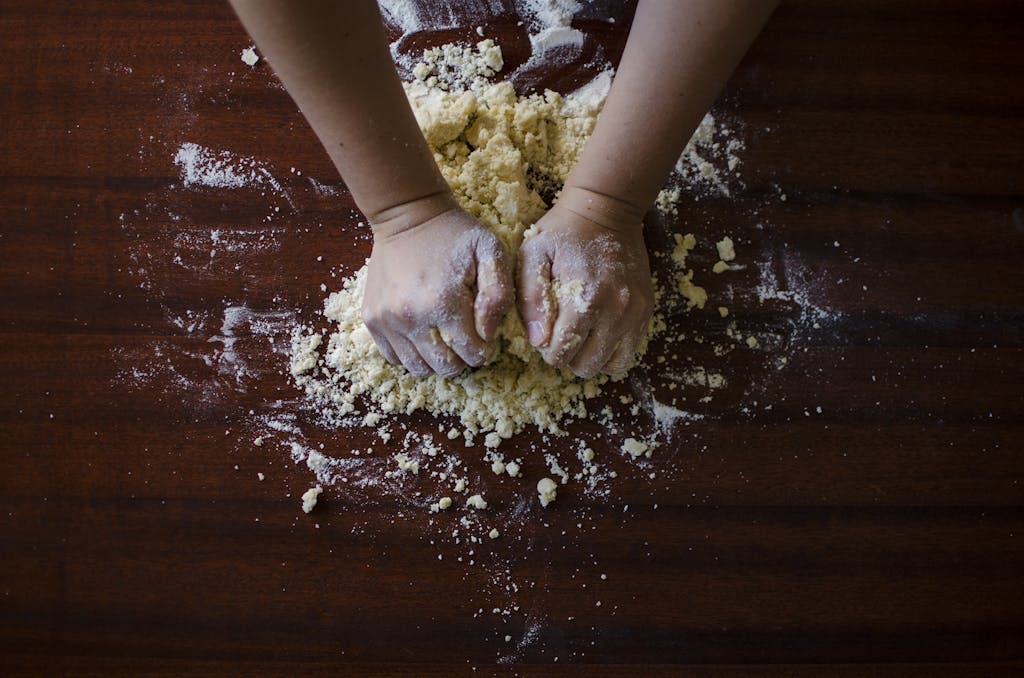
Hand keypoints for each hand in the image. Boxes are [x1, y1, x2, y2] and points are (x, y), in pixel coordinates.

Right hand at [362, 206, 513, 377]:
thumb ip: (499, 294)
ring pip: (418, 368)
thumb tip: (488, 334)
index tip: (485, 336)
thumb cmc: (454, 233)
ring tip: (445, 341)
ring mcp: (387, 320)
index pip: (472, 353)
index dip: (484, 350)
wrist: (407, 215)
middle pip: (445, 367)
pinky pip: (393, 357)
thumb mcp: (490, 252)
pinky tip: (423, 337)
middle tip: (466, 340)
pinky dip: (411, 355)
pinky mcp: (372, 319)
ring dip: (437, 362)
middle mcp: (410, 317)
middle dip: (462, 360)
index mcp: (443, 303)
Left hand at [517, 188, 653, 378]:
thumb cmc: (563, 232)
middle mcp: (616, 311)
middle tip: (561, 334)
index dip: (547, 350)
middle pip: (587, 365)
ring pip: (612, 365)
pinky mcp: (646, 311)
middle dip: (568, 357)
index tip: (544, 332)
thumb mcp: (533, 255)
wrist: (607, 209)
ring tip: (581, 336)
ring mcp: (635, 313)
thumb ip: (531, 299)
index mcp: (586, 299)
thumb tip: (538, 340)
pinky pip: (630, 351)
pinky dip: (611, 351)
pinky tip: (598, 332)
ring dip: (592, 358)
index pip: (562, 353)